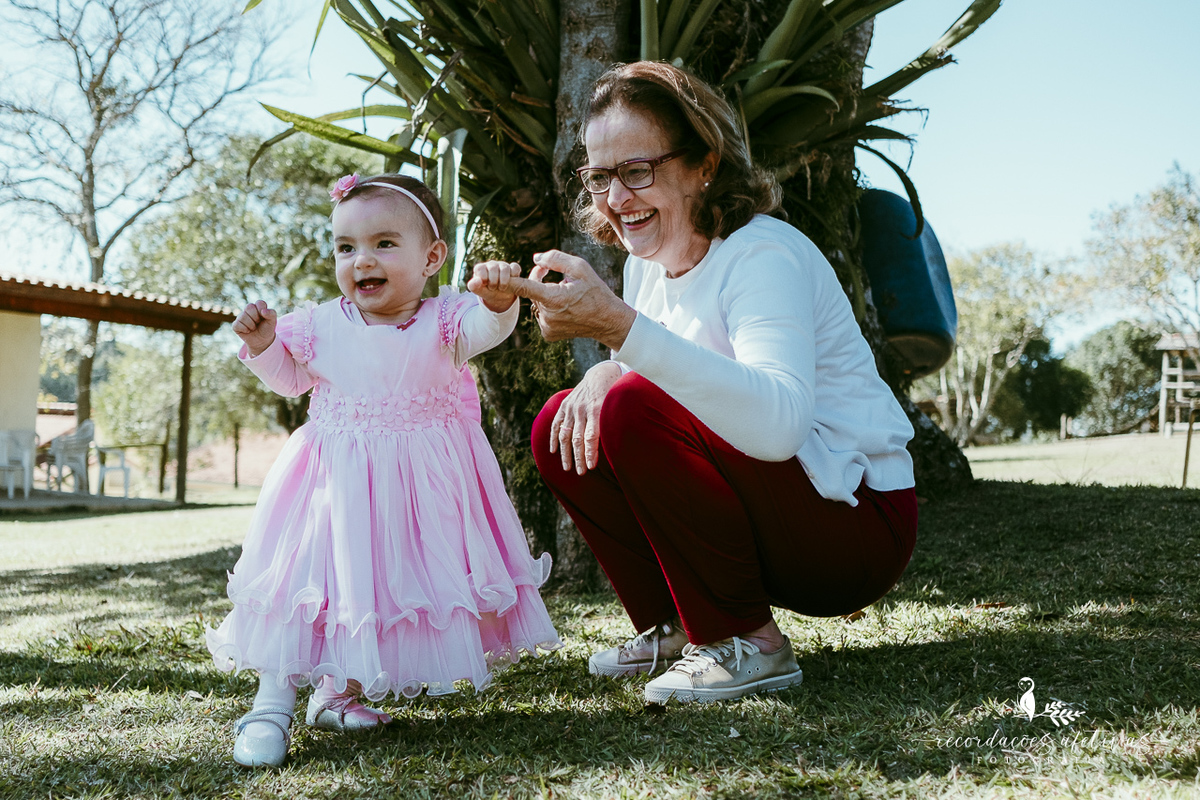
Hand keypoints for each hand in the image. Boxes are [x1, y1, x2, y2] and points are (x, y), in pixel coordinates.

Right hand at [232, 300, 277, 356]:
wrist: (262, 341)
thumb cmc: (267, 329)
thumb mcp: (273, 321)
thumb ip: (272, 314)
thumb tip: (263, 311)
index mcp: (258, 307)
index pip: (259, 303)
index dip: (262, 310)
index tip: (264, 317)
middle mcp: (248, 310)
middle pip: (249, 307)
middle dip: (256, 317)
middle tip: (258, 323)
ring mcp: (241, 317)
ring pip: (243, 316)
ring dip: (251, 325)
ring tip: (254, 328)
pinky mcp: (236, 325)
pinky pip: (237, 324)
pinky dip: (245, 330)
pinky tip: (248, 331)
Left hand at [467, 260, 521, 312]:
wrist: (500, 296)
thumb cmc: (488, 291)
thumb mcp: (480, 291)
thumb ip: (474, 287)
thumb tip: (474, 281)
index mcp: (481, 268)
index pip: (480, 268)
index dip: (483, 278)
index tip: (485, 285)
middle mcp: (491, 265)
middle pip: (493, 267)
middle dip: (493, 281)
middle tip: (493, 288)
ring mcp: (503, 265)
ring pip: (505, 268)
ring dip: (504, 281)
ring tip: (502, 288)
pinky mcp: (513, 268)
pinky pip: (515, 268)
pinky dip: (514, 275)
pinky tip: (512, 283)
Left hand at [506, 250, 636, 350]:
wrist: (608, 321)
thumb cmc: (596, 291)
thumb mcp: (580, 268)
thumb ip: (555, 259)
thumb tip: (535, 259)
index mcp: (554, 298)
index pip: (523, 287)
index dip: (506, 281)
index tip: (489, 277)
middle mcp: (548, 315)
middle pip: (531, 292)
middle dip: (538, 282)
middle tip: (552, 275)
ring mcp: (547, 327)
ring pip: (536, 304)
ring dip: (545, 296)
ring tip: (566, 297)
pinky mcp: (548, 334)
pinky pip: (541, 316)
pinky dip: (549, 309)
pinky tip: (565, 311)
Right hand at [551, 361, 622, 474]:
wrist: (601, 375)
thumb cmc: (614, 395)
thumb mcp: (618, 407)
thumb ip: (614, 424)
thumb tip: (620, 449)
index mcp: (597, 410)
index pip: (591, 436)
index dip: (590, 453)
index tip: (591, 467)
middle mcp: (582, 409)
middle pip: (577, 438)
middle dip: (579, 458)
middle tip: (581, 473)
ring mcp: (571, 407)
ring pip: (565, 434)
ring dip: (565, 453)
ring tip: (567, 468)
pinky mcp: (564, 406)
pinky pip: (556, 425)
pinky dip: (553, 438)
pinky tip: (554, 452)